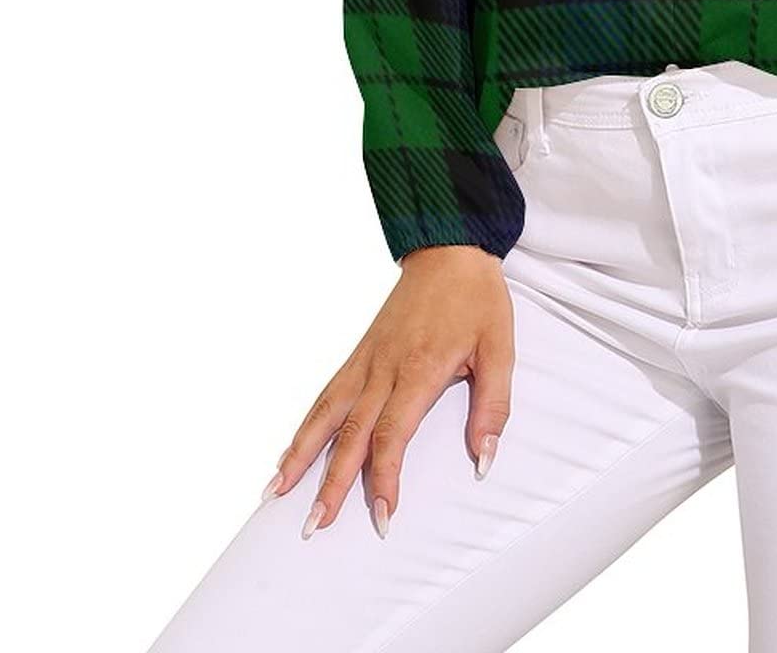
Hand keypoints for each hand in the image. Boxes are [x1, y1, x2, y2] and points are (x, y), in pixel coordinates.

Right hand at [263, 245, 514, 539]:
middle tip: (314, 526)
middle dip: (331, 484)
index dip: (384, 479)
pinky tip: (288, 452)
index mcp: (419, 369)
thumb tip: (484, 458)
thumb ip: (492, 405)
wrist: (450, 249)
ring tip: (276, 495)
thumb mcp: (500, 348)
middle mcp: (382, 368)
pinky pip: (326, 395)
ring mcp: (365, 360)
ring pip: (325, 414)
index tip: (381, 517)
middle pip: (349, 434)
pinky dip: (304, 426)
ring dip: (300, 456)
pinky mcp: (359, 353)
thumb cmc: (476, 299)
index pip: (392, 435)